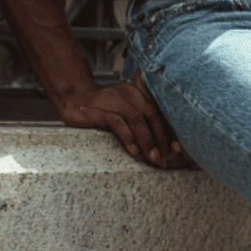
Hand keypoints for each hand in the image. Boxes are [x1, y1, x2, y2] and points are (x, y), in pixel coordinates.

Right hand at [58, 72, 183, 168]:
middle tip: (165, 156)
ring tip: (152, 157)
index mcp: (138, 93)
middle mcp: (128, 93)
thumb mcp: (125, 114)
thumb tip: (163, 147)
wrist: (73, 102)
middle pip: (151, 114)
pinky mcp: (98, 110)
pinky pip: (118, 123)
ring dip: (147, 140)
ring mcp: (112, 100)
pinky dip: (128, 138)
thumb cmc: (102, 112)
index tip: (177, 148)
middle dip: (161, 138)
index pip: (159, 111)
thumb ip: (143, 124)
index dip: (170, 130)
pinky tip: (134, 152)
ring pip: (137, 119)